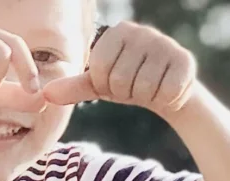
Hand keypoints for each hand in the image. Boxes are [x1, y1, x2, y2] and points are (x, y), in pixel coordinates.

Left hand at [43, 22, 196, 118]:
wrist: (168, 90)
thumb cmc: (128, 84)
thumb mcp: (100, 85)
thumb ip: (73, 88)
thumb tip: (45, 94)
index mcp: (117, 32)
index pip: (99, 71)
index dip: (106, 86)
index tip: (116, 82)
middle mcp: (142, 32)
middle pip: (120, 81)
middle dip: (126, 93)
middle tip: (136, 85)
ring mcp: (165, 44)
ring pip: (142, 89)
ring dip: (145, 97)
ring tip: (151, 87)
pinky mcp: (185, 60)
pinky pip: (165, 93)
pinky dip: (165, 99)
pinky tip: (167, 88)